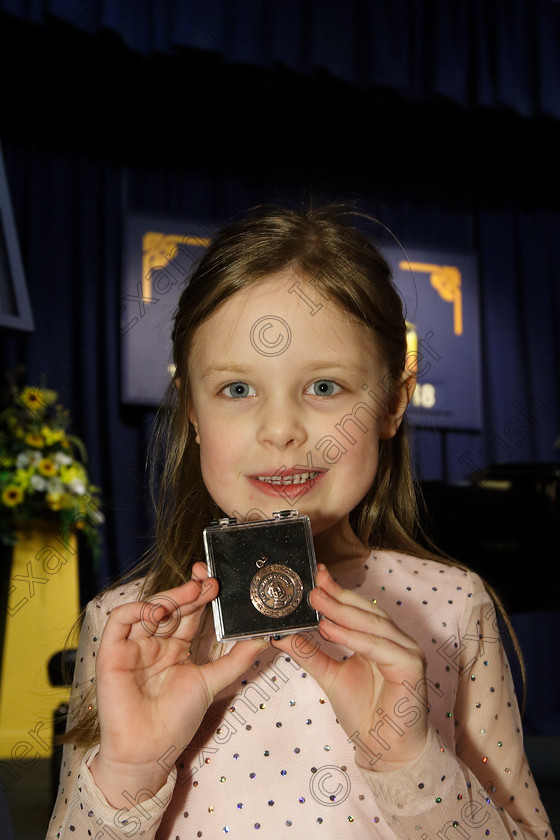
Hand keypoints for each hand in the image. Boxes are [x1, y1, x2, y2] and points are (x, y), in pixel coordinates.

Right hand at [92, 562, 268, 804]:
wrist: (150, 751)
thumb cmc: (177, 721)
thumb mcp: (212, 682)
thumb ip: (236, 659)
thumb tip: (261, 638)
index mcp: (176, 648)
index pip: (189, 613)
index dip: (201, 596)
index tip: (216, 583)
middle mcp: (154, 643)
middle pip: (171, 606)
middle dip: (189, 590)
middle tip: (208, 581)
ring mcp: (133, 646)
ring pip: (148, 609)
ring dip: (170, 597)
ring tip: (192, 593)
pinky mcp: (112, 652)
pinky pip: (120, 620)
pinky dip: (138, 610)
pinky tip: (159, 610)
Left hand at [271, 564, 427, 771]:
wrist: (383, 749)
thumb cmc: (364, 713)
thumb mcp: (329, 676)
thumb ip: (309, 653)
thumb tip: (281, 633)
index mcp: (379, 639)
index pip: (357, 608)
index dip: (337, 591)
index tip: (315, 577)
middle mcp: (396, 640)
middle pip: (365, 611)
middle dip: (337, 597)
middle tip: (311, 587)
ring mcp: (407, 651)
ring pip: (372, 625)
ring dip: (342, 613)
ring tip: (316, 602)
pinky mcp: (411, 667)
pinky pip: (379, 647)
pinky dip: (354, 638)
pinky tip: (331, 629)